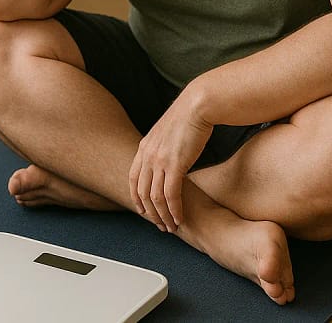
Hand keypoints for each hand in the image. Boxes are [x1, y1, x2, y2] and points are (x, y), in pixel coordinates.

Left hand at [129, 90, 212, 232]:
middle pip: (142, 192)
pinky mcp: (174, 164)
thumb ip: (162, 149)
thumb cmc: (189, 118)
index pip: (133, 179)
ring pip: (155, 198)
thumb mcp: (168, 133)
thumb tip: (168, 161)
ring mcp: (159, 160)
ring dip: (163, 215)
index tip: (145, 212)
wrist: (198, 105)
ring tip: (172, 226)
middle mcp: (147, 155)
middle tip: (161, 225)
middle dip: (151, 213)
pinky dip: (174, 210)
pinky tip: (180, 218)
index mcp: (144, 147)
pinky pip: (170, 195)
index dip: (136, 198)